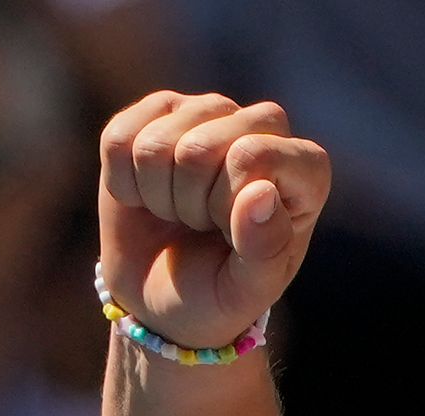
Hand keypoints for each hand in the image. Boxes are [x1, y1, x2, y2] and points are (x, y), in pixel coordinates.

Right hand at [96, 90, 327, 352]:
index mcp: (305, 169)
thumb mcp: (248, 291)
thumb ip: (264, 250)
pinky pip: (119, 142)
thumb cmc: (220, 293)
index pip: (251, 154)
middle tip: (205, 227)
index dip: (226, 205)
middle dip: (190, 203)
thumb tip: (259, 192)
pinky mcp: (157, 111)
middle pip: (199, 148)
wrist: (165, 294)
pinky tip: (150, 198)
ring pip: (155, 146)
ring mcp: (208, 112)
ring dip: (159, 197)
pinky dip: (125, 185)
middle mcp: (262, 127)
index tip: (234, 236)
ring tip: (182, 214)